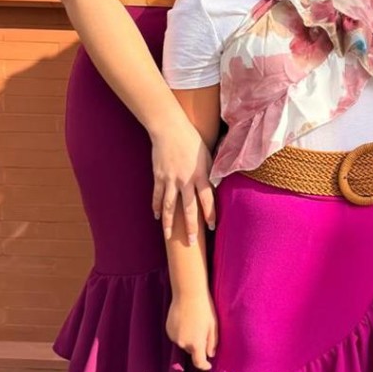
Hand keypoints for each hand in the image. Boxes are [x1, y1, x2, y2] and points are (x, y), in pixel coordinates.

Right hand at [150, 119, 216, 241]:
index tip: (212, 227)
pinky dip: (157, 207)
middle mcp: (185, 179)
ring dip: (169, 223)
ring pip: (170, 206)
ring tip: (169, 237)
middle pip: (189, 208)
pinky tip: (157, 217)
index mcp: (200, 174)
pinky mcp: (159, 176)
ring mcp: (170, 179)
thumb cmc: (191, 139)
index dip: (210, 215)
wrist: (169, 128)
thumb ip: (209, 172)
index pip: (207, 199)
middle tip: (191, 244)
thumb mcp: (206, 155)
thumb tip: (215, 185)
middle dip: (191, 227)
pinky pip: (158, 196)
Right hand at [166, 292, 217, 371]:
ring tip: (194, 322)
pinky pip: (176, 336)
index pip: (199, 362)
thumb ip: (212, 342)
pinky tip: (186, 320)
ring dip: (189, 338)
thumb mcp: (213, 326)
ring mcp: (174, 337)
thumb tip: (210, 354)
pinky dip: (181, 332)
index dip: (204, 366)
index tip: (208, 365)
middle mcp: (183, 343)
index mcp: (196, 343)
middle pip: (191, 350)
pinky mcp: (168, 330)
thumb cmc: (204, 308)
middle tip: (203, 330)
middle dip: (197, 345)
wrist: (188, 294)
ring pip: (184, 343)